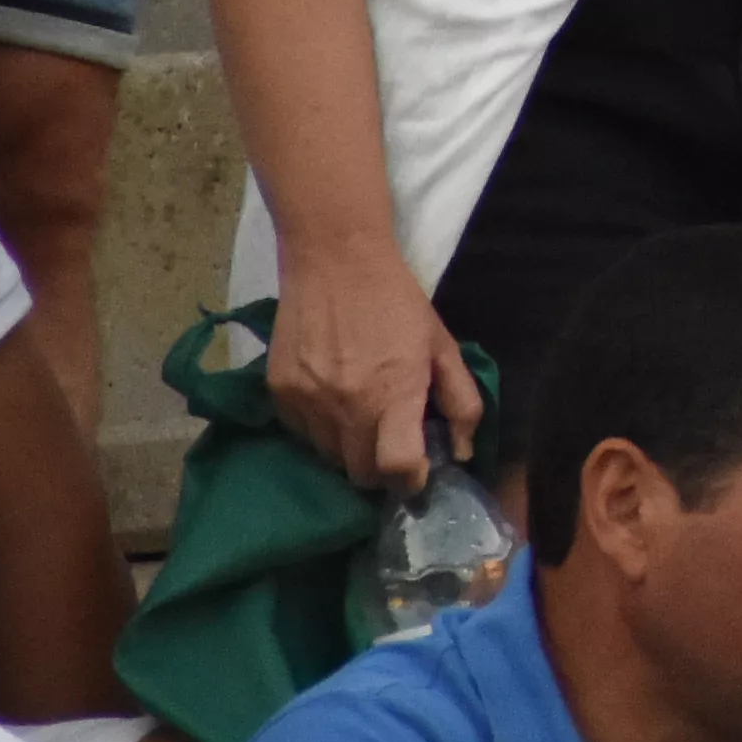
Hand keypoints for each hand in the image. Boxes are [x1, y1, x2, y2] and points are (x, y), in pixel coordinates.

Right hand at [264, 238, 480, 495]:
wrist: (335, 261)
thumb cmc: (398, 303)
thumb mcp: (442, 346)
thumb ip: (460, 401)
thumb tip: (462, 452)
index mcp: (394, 394)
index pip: (396, 468)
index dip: (411, 479)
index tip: (418, 472)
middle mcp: (347, 407)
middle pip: (360, 474)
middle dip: (381, 470)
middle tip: (392, 446)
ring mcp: (308, 403)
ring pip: (329, 457)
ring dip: (349, 450)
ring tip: (362, 417)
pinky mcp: (279, 394)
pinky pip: (302, 435)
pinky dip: (320, 430)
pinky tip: (334, 400)